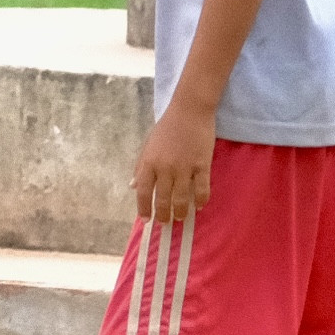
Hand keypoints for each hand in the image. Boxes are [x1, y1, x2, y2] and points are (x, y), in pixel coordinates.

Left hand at [133, 104, 214, 223]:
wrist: (189, 111)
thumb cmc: (167, 128)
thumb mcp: (148, 145)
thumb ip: (140, 167)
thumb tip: (132, 186)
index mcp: (148, 162)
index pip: (142, 191)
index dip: (143, 208)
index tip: (145, 219)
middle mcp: (165, 167)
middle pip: (162, 198)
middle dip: (163, 214)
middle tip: (165, 223)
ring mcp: (184, 167)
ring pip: (181, 198)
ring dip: (181, 212)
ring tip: (180, 218)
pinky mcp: (202, 165)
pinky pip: (201, 189)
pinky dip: (200, 201)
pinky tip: (198, 207)